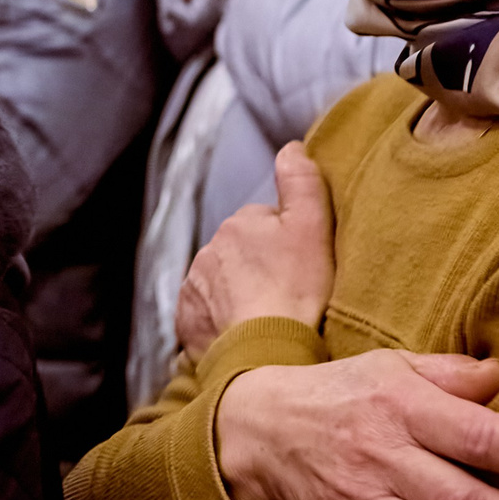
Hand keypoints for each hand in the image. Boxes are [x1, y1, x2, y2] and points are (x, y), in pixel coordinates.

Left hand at [176, 143, 335, 359]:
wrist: (265, 352)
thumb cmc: (296, 290)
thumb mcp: (313, 227)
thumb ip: (302, 181)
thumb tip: (291, 147)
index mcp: (237, 224)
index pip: (265, 224)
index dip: (287, 243)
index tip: (302, 265)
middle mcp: (206, 251)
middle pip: (240, 255)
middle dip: (259, 268)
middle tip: (288, 293)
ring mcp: (192, 288)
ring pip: (221, 284)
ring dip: (239, 295)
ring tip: (268, 317)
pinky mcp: (186, 322)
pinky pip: (206, 315)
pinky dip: (222, 321)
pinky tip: (245, 333)